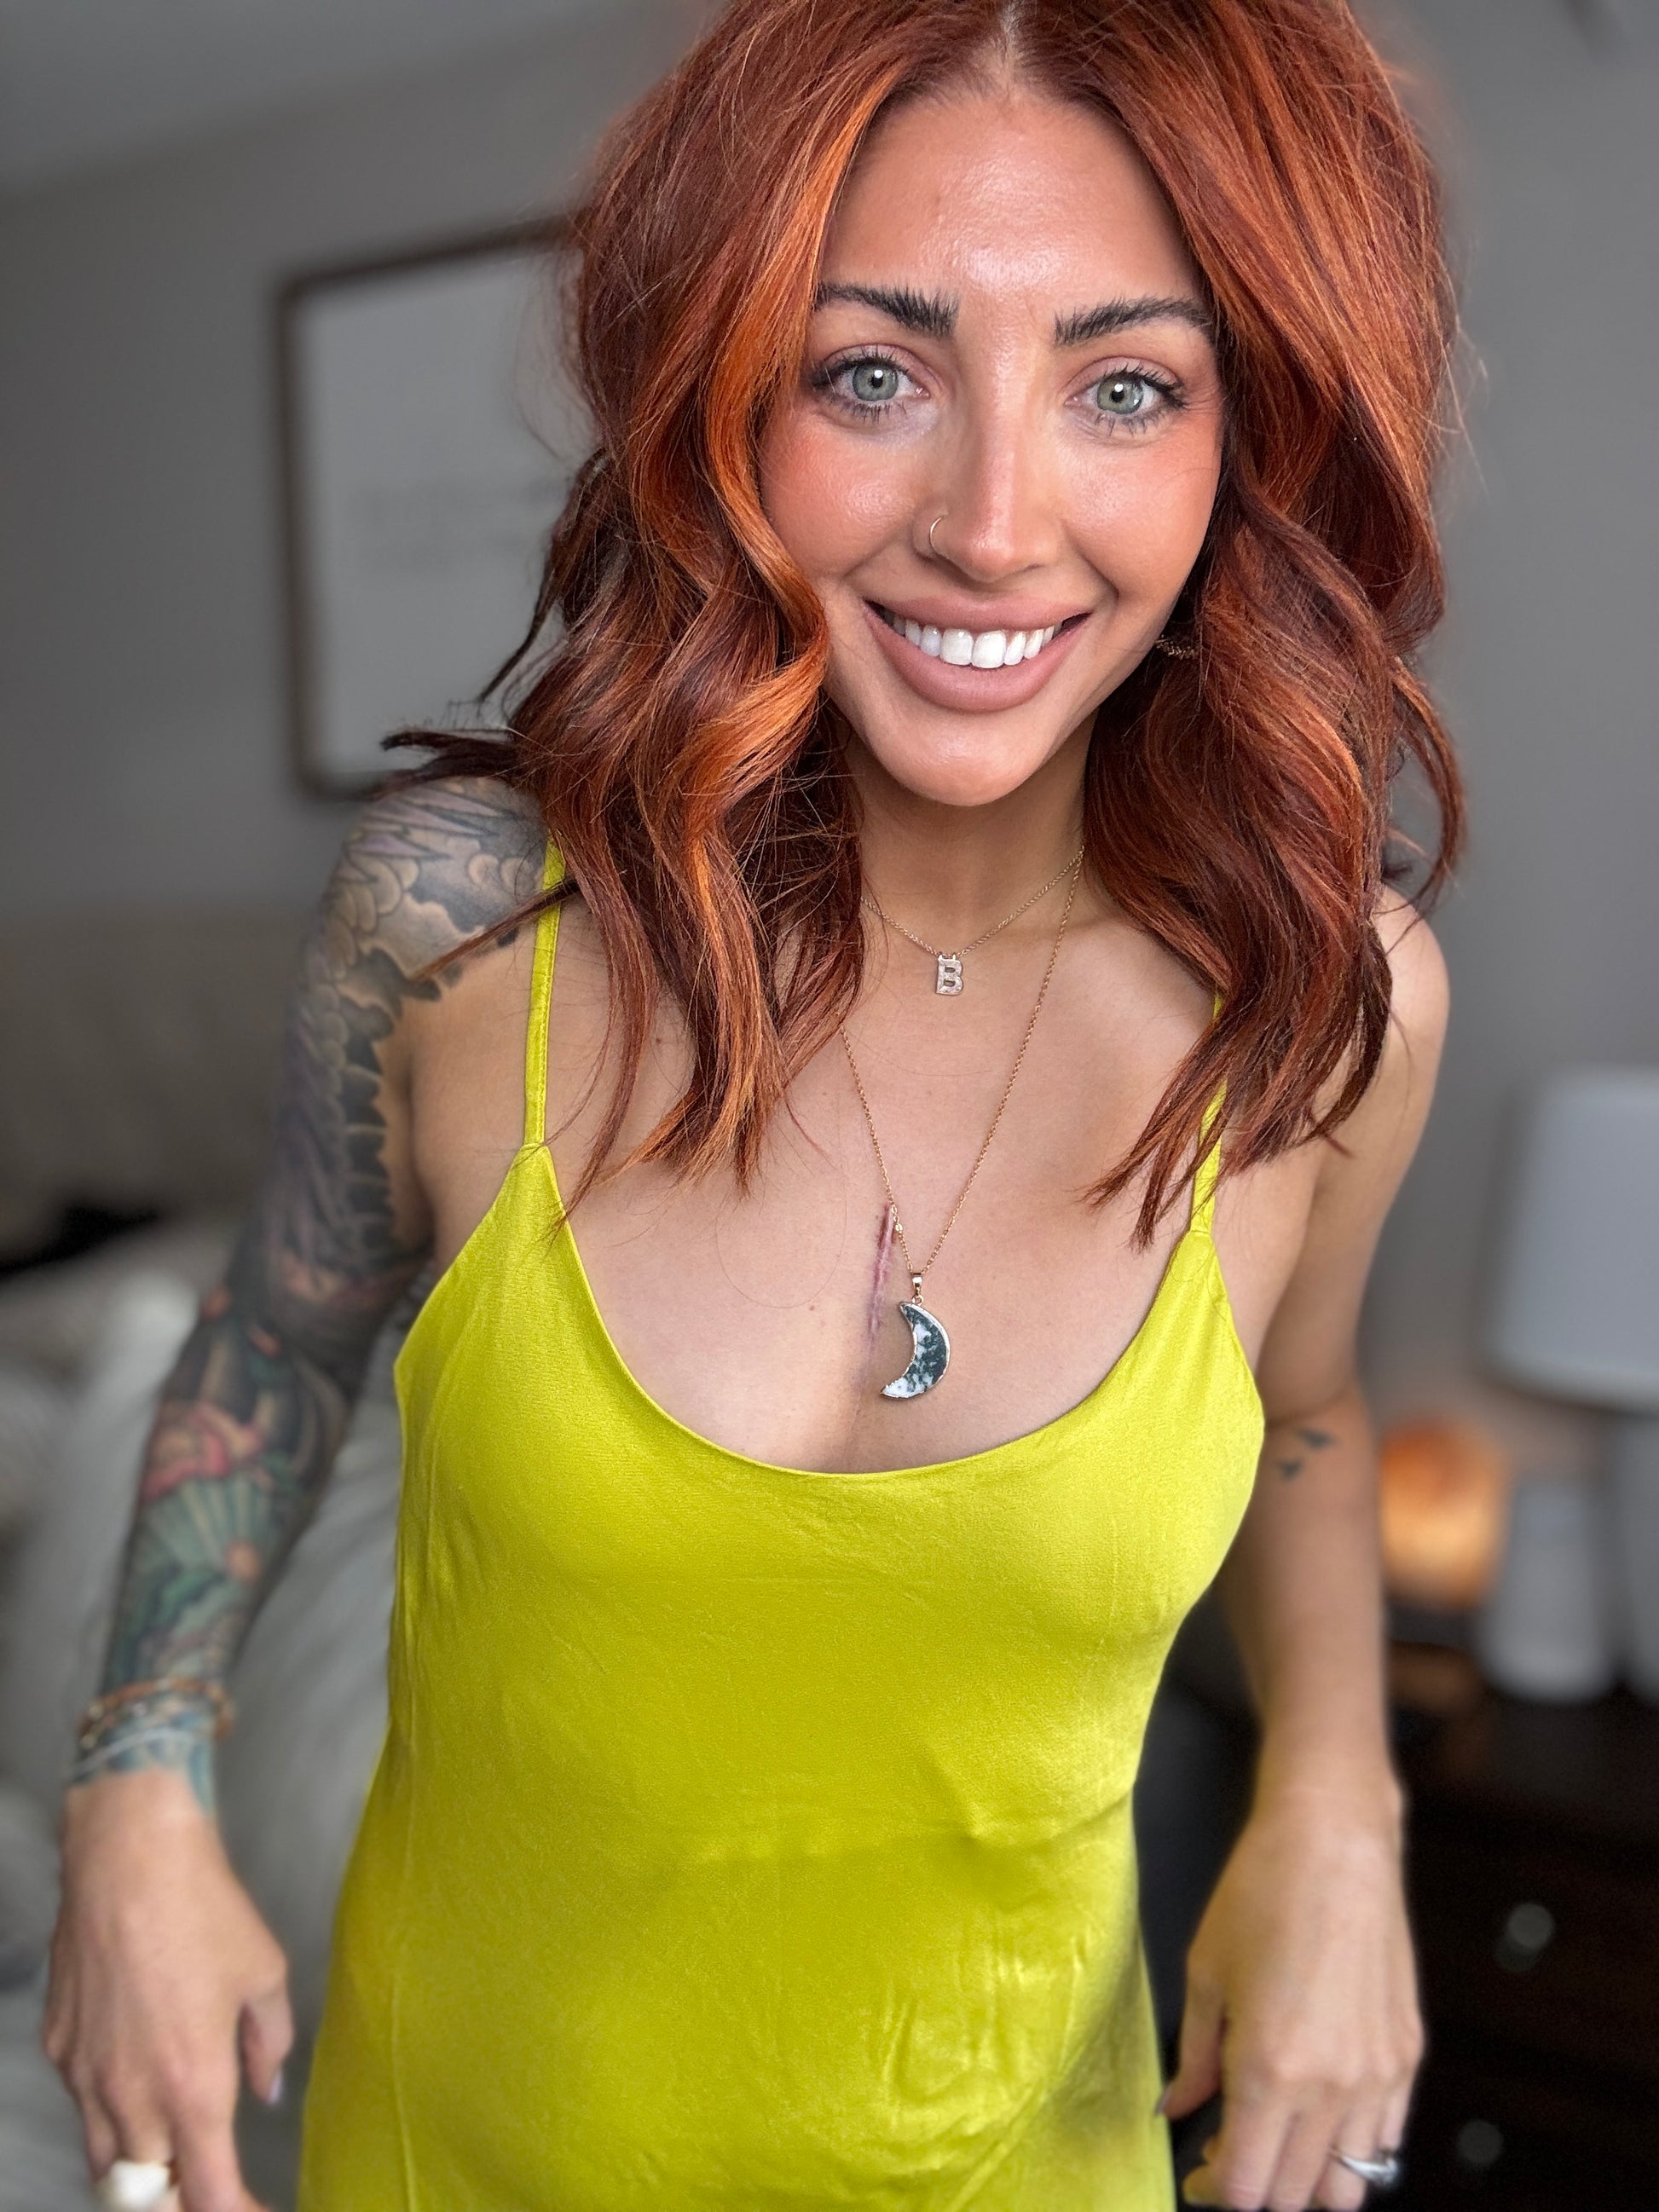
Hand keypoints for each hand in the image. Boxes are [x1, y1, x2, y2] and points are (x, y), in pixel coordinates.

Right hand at [44, 1768, 292, 2211]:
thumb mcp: (263, 1973)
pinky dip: (107, 2111)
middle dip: (181, 2196)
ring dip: (140, 2168)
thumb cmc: (205, 1910)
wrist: (129, 1857)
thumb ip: (269, 2044)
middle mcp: (131, 2096)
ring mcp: (84, 2076)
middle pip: (149, 2192)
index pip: (209, 2192)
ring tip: (171, 2152)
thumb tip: (265, 2089)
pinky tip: (132, 2076)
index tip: (254, 2210)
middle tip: (211, 2177)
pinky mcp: (56, 2046)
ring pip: (107, 2159)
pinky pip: (82, 2104)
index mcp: (193, 2086)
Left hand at [1163, 1781, 1420, 2209]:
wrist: (1336, 1840)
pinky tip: (1318, 2115)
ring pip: (1349, 2185)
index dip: (1214, 2193)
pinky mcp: (1407, 2057)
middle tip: (1226, 2153)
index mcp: (1272, 2070)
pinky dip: (1349, 2150)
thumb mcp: (1206, 1972)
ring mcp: (1378, 2077)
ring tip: (1275, 2139)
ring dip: (1306, 2180)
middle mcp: (1333, 2087)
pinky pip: (1385, 2142)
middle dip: (1255, 2187)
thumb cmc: (1262, 1892)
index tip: (1198, 2175)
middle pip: (1295, 2194)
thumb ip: (1195, 2057)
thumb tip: (1177, 2108)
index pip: (1247, 2187)